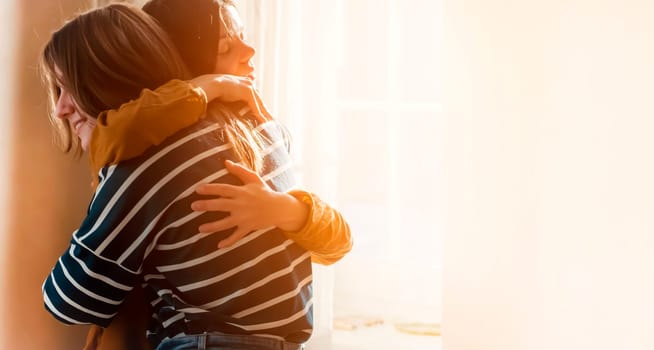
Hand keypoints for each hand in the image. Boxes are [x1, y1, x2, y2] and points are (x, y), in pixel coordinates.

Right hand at [189, 74, 271, 122]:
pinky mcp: (247, 92)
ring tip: (270, 122)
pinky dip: (259, 114)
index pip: (254, 96)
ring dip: (265, 113)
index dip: (258, 105)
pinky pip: (255, 106)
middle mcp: (248, 83)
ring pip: (259, 103)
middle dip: (265, 110)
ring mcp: (248, 86)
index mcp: (243, 83)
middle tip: (271, 119)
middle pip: (259, 99)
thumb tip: (225, 110)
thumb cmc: (212, 90)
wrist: (210, 85)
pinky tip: (263, 121)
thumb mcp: (224, 95)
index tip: (263, 113)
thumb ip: (230, 99)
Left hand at [191, 160, 308, 247]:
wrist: (279, 208)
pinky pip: (237, 235)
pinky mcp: (248, 227)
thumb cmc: (264, 192)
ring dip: (213, 226)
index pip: (223, 189)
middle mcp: (241, 204)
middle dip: (207, 205)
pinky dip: (229, 241)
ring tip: (200, 229)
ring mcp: (245, 217)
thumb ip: (240, 170)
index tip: (197, 189)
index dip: (210, 189)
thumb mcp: (254, 178)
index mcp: (241, 192)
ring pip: (226, 223)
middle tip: (193, 206)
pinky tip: (219, 246)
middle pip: (221, 205)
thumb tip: (226, 162)